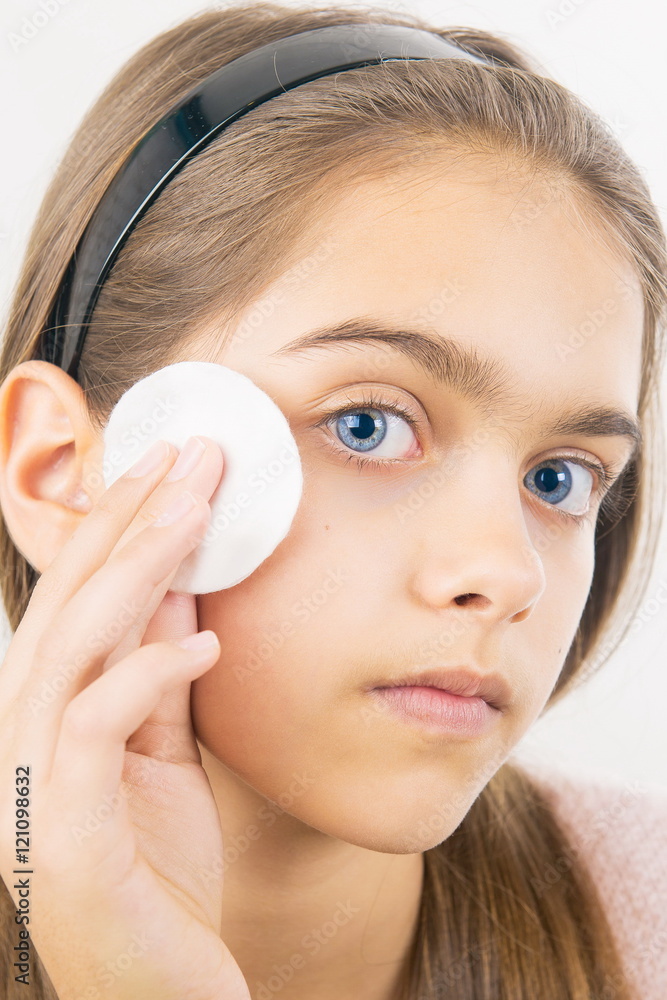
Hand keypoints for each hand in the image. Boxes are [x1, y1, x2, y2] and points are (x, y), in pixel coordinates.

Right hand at [0, 436, 250, 999]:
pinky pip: (94, 729)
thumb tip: (184, 583)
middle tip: (186, 455)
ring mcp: (32, 790)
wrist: (165, 998)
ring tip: (195, 512)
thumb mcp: (167, 755)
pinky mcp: (63, 836)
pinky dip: (146, 675)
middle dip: (126, 521)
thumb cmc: (162, 876)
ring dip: (135, 571)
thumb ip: (162, 673)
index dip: (116, 524)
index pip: (75, 601)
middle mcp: (19, 744)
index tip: (169, 464)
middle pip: (67, 606)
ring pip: (71, 648)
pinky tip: (203, 644)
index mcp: (43, 720)